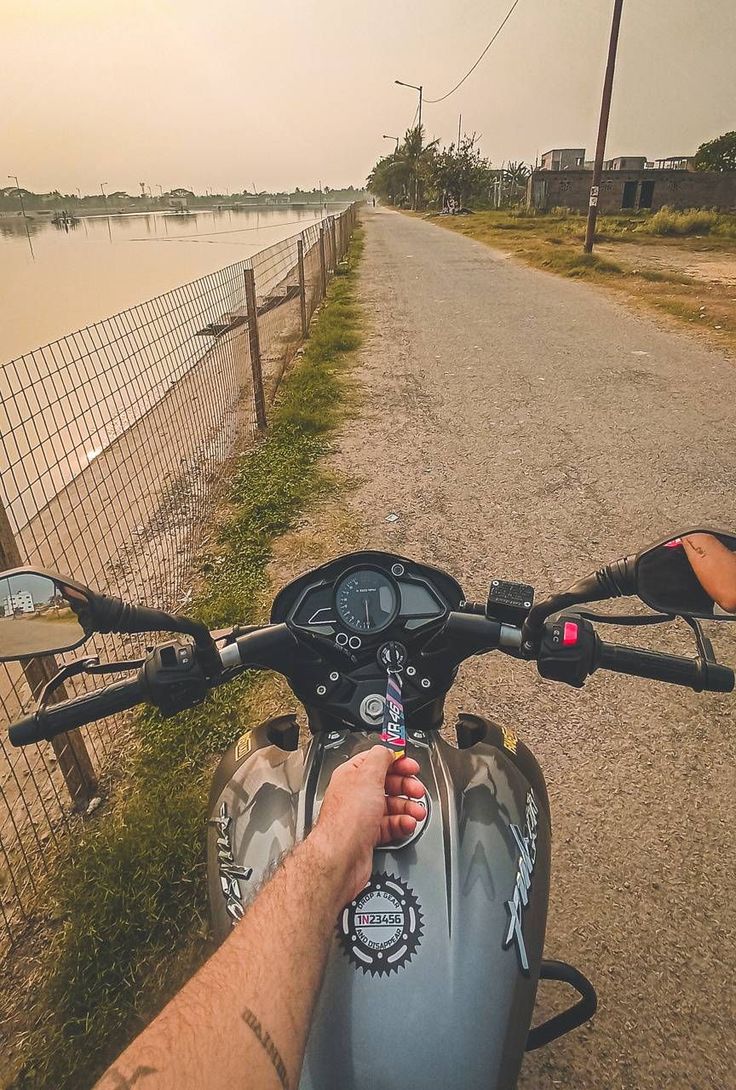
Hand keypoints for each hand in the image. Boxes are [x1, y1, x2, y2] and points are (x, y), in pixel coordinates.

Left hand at [312, 745, 425, 903]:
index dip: (396, 761)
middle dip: (406, 786)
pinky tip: (408, 824)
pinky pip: (390, 825)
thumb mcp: (368, 776)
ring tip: (417, 811)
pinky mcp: (368, 835)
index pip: (376, 760)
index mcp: (352, 775)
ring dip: (408, 807)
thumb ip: (381, 758)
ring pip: (391, 806)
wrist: (341, 857)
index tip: (411, 766)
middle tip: (417, 790)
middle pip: (387, 783)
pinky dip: (402, 824)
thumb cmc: (346, 819)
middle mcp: (356, 794)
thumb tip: (389, 749)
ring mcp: (362, 816)